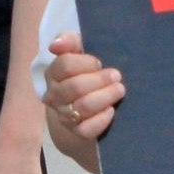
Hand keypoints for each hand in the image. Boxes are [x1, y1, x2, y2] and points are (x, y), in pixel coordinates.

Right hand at [43, 36, 124, 151]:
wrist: (85, 104)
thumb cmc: (86, 72)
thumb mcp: (79, 52)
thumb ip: (70, 41)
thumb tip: (56, 44)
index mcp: (53, 73)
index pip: (64, 65)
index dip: (86, 63)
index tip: (99, 62)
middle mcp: (54, 95)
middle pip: (75, 87)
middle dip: (100, 80)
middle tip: (117, 75)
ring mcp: (64, 115)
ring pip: (83, 107)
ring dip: (105, 96)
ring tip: (119, 89)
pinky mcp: (77, 132)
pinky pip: (87, 129)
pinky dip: (102, 119)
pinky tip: (112, 110)